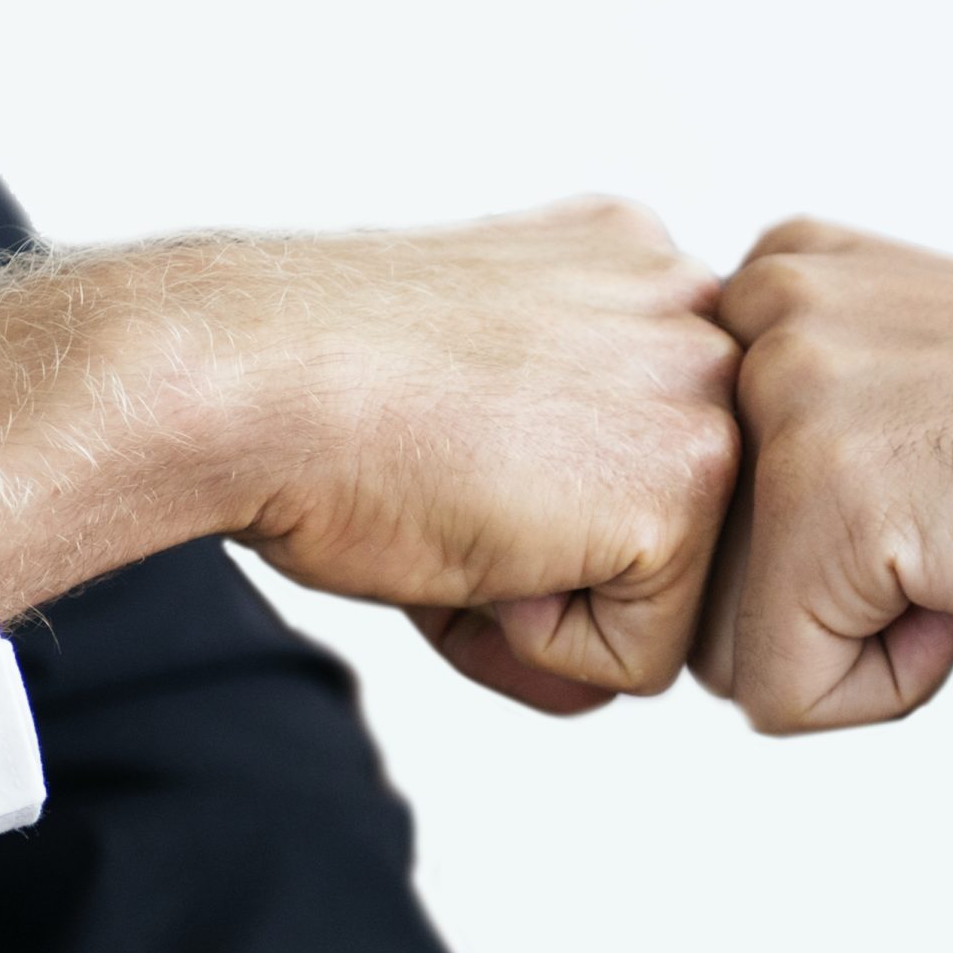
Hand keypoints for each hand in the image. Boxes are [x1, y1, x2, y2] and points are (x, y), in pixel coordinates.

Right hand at [0, 198, 739, 710]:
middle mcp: (692, 309)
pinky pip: (641, 662)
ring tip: (457, 507)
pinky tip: (470, 540)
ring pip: (664, 602)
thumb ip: (564, 509)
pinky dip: (537, 644)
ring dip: (549, 601)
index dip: (543, 508)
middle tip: (444, 483)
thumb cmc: (308, 399)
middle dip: (559, 563)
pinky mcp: (689, 477)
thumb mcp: (470, 425)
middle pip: (670, 535)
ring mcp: (707, 388)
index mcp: (634, 271)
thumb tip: (606, 681)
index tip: (445, 446)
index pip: (646, 461)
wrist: (245, 379)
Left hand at [692, 219, 952, 732]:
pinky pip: (781, 697)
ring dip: (857, 639)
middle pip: (692, 572)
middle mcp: (761, 308)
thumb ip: (798, 413)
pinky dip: (894, 686)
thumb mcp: (914, 372)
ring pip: (726, 645)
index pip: (697, 497)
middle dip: (820, 596)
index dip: (820, 542)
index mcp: (777, 270)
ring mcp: (789, 395)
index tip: (947, 477)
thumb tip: (680, 542)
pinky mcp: (826, 499)